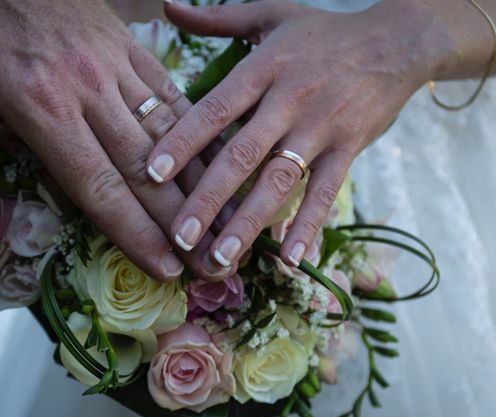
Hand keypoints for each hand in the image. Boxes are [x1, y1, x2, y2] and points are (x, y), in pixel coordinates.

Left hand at [0, 0, 230, 281]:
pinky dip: (195, 131)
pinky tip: (215, 159)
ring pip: (168, 133)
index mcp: (40, 107)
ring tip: (224, 219)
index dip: (135, 233)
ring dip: (199, 181)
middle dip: (179, 220)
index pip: (98, 185)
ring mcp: (115, 64)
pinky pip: (169, 94)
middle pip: (144, 168)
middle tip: (209, 260)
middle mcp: (87, 89)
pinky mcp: (129, 45)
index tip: (166, 267)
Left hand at [146, 0, 448, 268]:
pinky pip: (326, 191)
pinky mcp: (349, 147)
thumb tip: (167, 5)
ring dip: (249, 222)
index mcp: (264, 67)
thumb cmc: (322, 32)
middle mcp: (290, 99)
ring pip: (279, 179)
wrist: (396, 41)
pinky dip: (309, 225)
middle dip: (207, 197)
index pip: (215, 108)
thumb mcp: (270, 14)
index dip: (182, 140)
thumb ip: (216, 17)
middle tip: (179, 236)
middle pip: (242, 153)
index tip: (151, 174)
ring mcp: (321, 126)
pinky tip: (291, 261)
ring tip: (221, 258)